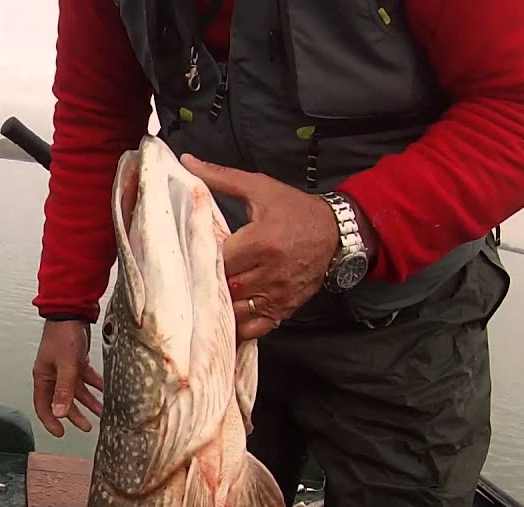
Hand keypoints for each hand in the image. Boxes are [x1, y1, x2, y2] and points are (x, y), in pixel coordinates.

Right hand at [32, 320, 103, 437]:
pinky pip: (86, 378)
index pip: (43, 406)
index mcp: (43, 377)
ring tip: (102, 412)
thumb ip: (63, 391)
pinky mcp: (77, 361)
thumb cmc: (63, 334)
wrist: (72, 311)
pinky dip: (95, 385)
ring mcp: (65, 368)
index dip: (50, 421)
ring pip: (77, 391)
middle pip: (62, 401)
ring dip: (89, 402)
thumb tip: (59, 413)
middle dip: (74, 415)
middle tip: (87, 427)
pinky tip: (106, 391)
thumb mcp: (66, 365)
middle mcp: (52, 375)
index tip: (61, 433)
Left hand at [180, 154, 340, 340]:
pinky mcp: (284, 309)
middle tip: (193, 277)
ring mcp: (278, 294)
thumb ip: (220, 177)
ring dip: (220, 305)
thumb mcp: (259, 188)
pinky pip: (255, 329)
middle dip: (208, 283)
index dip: (202, 258)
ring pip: (237, 311)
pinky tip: (227, 317)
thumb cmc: (294, 209)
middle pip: (225, 287)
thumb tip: (187, 161)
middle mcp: (270, 272)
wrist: (336, 233)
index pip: (218, 259)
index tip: (193, 253)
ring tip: (207, 296)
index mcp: (261, 241)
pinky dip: (238, 326)